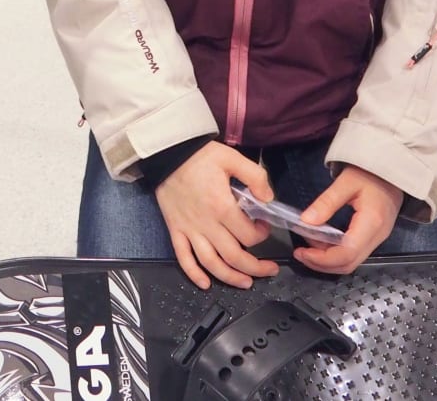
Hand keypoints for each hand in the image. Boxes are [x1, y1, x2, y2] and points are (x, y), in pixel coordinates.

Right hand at [154, 143, 280, 290]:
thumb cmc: (199, 156)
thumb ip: (255, 177)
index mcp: (222, 207)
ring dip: (230, 278)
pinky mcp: (175, 230)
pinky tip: (205, 283)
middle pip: (234, 257)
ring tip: (245, 282)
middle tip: (268, 269)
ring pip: (211, 264)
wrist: (167, 154)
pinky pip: (183, 258)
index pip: (249, 235)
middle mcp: (206, 224)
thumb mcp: (232, 158)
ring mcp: (189, 230)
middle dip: (255, 268)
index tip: (263, 226)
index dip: (262, 235)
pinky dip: (194, 274)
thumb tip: (268, 199)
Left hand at [293, 164, 401, 273]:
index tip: (303, 252)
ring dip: (327, 260)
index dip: (322, 259)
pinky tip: (321, 243)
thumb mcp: (345, 182)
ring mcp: (377, 239)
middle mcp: (377, 236)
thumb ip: (326, 202)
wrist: (391, 170)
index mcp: (371, 223)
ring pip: (351, 262)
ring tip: (307, 247)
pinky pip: (354, 253)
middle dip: (322, 263)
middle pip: (349, 263)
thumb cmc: (370, 173)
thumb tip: (306, 221)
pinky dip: (335, 253)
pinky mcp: (374, 237)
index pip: (347, 253)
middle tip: (300, 253)